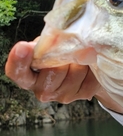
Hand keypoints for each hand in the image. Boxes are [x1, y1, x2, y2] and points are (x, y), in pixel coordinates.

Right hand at [5, 41, 122, 112]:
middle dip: (64, 56)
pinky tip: (89, 64)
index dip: (19, 61)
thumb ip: (45, 45)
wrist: (83, 67)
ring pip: (75, 72)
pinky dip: (92, 66)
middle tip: (69, 48)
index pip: (17, 72)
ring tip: (80, 56)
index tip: (23, 47)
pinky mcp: (83, 94)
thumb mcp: (48, 46)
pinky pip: (90, 77)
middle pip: (54, 71)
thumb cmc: (59, 54)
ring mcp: (64, 96)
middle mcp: (43, 90)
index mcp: (27, 77)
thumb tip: (54, 40)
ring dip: (81, 60)